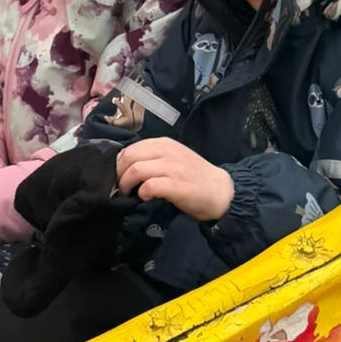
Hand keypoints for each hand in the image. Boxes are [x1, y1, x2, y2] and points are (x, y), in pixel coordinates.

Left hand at [115, 139, 233, 221]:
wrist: (221, 191)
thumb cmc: (194, 176)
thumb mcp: (173, 159)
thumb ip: (154, 158)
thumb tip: (127, 167)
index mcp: (164, 144)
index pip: (131, 148)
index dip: (120, 164)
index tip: (120, 176)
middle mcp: (167, 152)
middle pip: (130, 157)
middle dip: (119, 174)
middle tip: (121, 187)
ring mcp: (173, 168)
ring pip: (137, 170)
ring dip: (127, 184)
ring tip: (129, 194)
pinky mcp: (177, 186)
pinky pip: (150, 186)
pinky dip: (142, 193)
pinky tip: (145, 197)